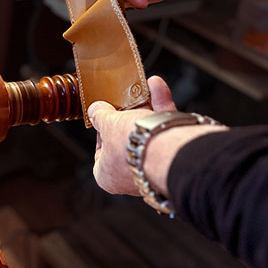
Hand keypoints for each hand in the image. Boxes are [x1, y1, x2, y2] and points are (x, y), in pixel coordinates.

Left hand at [88, 77, 227, 195]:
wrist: (169, 150)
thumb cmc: (132, 145)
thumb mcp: (108, 125)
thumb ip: (100, 116)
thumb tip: (95, 110)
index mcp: (108, 177)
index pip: (101, 153)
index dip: (102, 133)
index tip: (105, 118)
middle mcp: (130, 177)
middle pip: (126, 141)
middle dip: (127, 117)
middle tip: (125, 101)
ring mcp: (153, 168)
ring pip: (147, 134)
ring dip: (146, 109)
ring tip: (142, 89)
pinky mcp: (173, 156)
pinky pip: (163, 131)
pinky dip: (161, 109)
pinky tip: (157, 89)